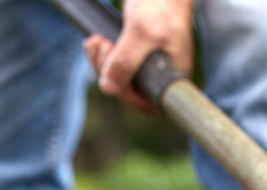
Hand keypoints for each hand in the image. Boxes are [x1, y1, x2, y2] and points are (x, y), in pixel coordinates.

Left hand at [83, 0, 193, 114]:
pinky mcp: (134, 54)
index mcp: (170, 78)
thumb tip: (108, 89)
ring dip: (100, 61)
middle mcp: (159, 76)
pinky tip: (96, 40)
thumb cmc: (161, 7)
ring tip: (98, 40)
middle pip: (127, 91)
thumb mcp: (141, 34)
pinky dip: (100, 54)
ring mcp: (146, 66)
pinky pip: (113, 64)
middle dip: (108, 70)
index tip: (114, 70)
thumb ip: (125, 62)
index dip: (125, 94)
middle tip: (103, 45)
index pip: (146, 103)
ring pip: (116, 77)